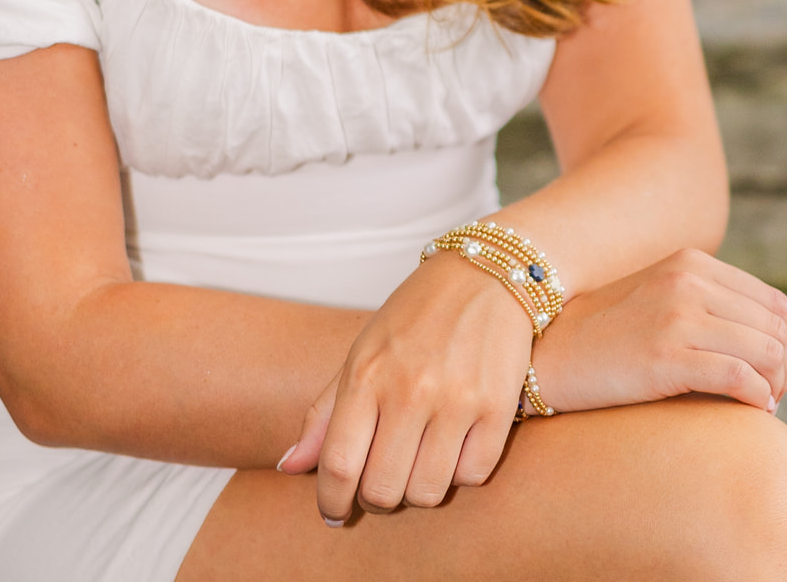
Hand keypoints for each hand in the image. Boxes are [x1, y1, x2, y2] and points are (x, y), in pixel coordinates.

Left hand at [278, 250, 532, 522]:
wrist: (485, 274)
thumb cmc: (413, 316)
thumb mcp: (360, 352)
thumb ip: (324, 412)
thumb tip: (288, 467)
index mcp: (366, 373)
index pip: (338, 464)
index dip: (331, 501)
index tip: (334, 513)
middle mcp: (409, 389)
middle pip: (382, 489)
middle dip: (376, 497)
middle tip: (382, 479)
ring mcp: (456, 400)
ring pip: (426, 492)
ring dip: (418, 488)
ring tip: (418, 459)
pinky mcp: (497, 408)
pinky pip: (471, 476)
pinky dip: (459, 472)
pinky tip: (454, 444)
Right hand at [532, 248, 786, 415]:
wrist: (550, 354)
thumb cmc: (609, 336)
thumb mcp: (661, 300)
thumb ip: (707, 304)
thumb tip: (772, 343)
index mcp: (690, 262)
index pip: (772, 302)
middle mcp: (687, 279)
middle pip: (774, 327)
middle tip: (779, 395)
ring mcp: (676, 315)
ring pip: (766, 352)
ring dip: (774, 385)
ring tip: (762, 403)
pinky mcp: (666, 356)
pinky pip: (740, 378)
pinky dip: (757, 398)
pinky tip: (750, 409)